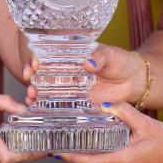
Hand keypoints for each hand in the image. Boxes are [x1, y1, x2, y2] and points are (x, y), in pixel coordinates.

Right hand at [0, 94, 41, 162]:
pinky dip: (4, 156)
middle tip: (41, 144)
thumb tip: (23, 108)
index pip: (8, 156)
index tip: (39, 148)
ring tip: (28, 143)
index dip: (26, 154)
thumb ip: (4, 102)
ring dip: (15, 154)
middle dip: (26, 152)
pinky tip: (10, 146)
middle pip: (10, 160)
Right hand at [23, 45, 143, 106]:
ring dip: (36, 92)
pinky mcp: (76, 102)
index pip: (50, 54)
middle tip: (30, 79)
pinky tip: (38, 108)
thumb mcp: (110, 55)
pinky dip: (47, 107)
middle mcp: (68, 70)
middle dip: (33, 76)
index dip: (39, 57)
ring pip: (48, 89)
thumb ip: (100, 57)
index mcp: (73, 55)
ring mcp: (71, 87)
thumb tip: (88, 62)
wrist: (132, 81)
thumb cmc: (120, 62)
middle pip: (44, 72)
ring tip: (31, 95)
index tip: (35, 63)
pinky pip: (59, 104)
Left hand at [57, 102, 162, 162]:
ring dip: (85, 155)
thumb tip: (105, 103)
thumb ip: (125, 112)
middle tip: (58, 142)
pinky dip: (97, 155)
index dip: (72, 158)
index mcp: (124, 160)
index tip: (57, 150)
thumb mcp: (146, 123)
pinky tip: (93, 143)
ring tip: (71, 140)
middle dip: (73, 155)